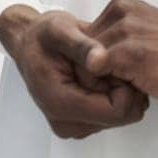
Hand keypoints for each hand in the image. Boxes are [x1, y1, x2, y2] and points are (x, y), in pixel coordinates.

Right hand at [0, 5, 148, 139]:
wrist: (31, 44)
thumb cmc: (42, 37)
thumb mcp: (61, 31)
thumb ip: (82, 46)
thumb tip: (100, 59)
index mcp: (60, 104)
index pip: (117, 111)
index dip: (127, 86)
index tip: (119, 62)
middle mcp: (66, 123)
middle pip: (121, 116)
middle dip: (122, 87)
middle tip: (108, 62)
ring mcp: (73, 126)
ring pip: (120, 116)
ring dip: (118, 90)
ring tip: (101, 68)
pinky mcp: (80, 124)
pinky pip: (113, 114)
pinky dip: (113, 94)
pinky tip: (101, 76)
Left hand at [85, 0, 157, 110]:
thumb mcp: (145, 37)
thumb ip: (116, 41)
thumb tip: (86, 60)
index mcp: (123, 5)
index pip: (81, 39)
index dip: (94, 65)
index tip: (119, 76)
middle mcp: (121, 11)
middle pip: (78, 52)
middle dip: (95, 75)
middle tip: (127, 85)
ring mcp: (125, 30)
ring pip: (83, 66)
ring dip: (102, 85)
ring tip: (135, 87)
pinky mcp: (129, 53)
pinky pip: (94, 76)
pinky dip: (107, 91)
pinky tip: (136, 92)